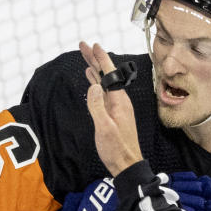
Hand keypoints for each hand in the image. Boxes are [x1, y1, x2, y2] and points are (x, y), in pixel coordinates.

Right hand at [80, 41, 142, 174]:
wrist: (126, 164)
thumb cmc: (116, 149)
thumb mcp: (104, 128)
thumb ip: (98, 106)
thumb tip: (93, 85)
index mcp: (119, 102)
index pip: (109, 74)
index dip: (101, 59)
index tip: (93, 46)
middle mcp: (119, 101)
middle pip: (106, 75)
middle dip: (95, 60)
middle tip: (84, 46)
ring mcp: (116, 107)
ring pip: (104, 83)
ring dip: (95, 70)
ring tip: (86, 59)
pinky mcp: (113, 114)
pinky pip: (104, 93)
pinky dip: (97, 83)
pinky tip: (92, 81)